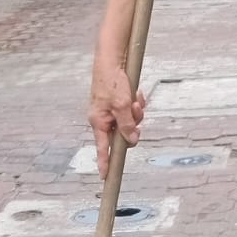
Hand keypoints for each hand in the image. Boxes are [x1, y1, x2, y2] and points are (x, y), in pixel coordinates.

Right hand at [89, 51, 145, 177]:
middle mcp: (103, 119)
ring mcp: (110, 111)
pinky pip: (131, 111)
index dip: (105, 163)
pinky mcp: (117, 103)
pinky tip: (136, 93)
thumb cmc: (112, 81)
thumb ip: (127, 125)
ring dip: (137, 112)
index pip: (103, 148)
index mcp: (99, 122)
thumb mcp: (122, 105)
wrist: (111, 58)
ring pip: (130, 122)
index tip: (105, 177)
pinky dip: (136, 104)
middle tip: (136, 111)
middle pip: (122, 135)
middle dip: (134, 125)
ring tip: (135, 98)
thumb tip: (132, 141)